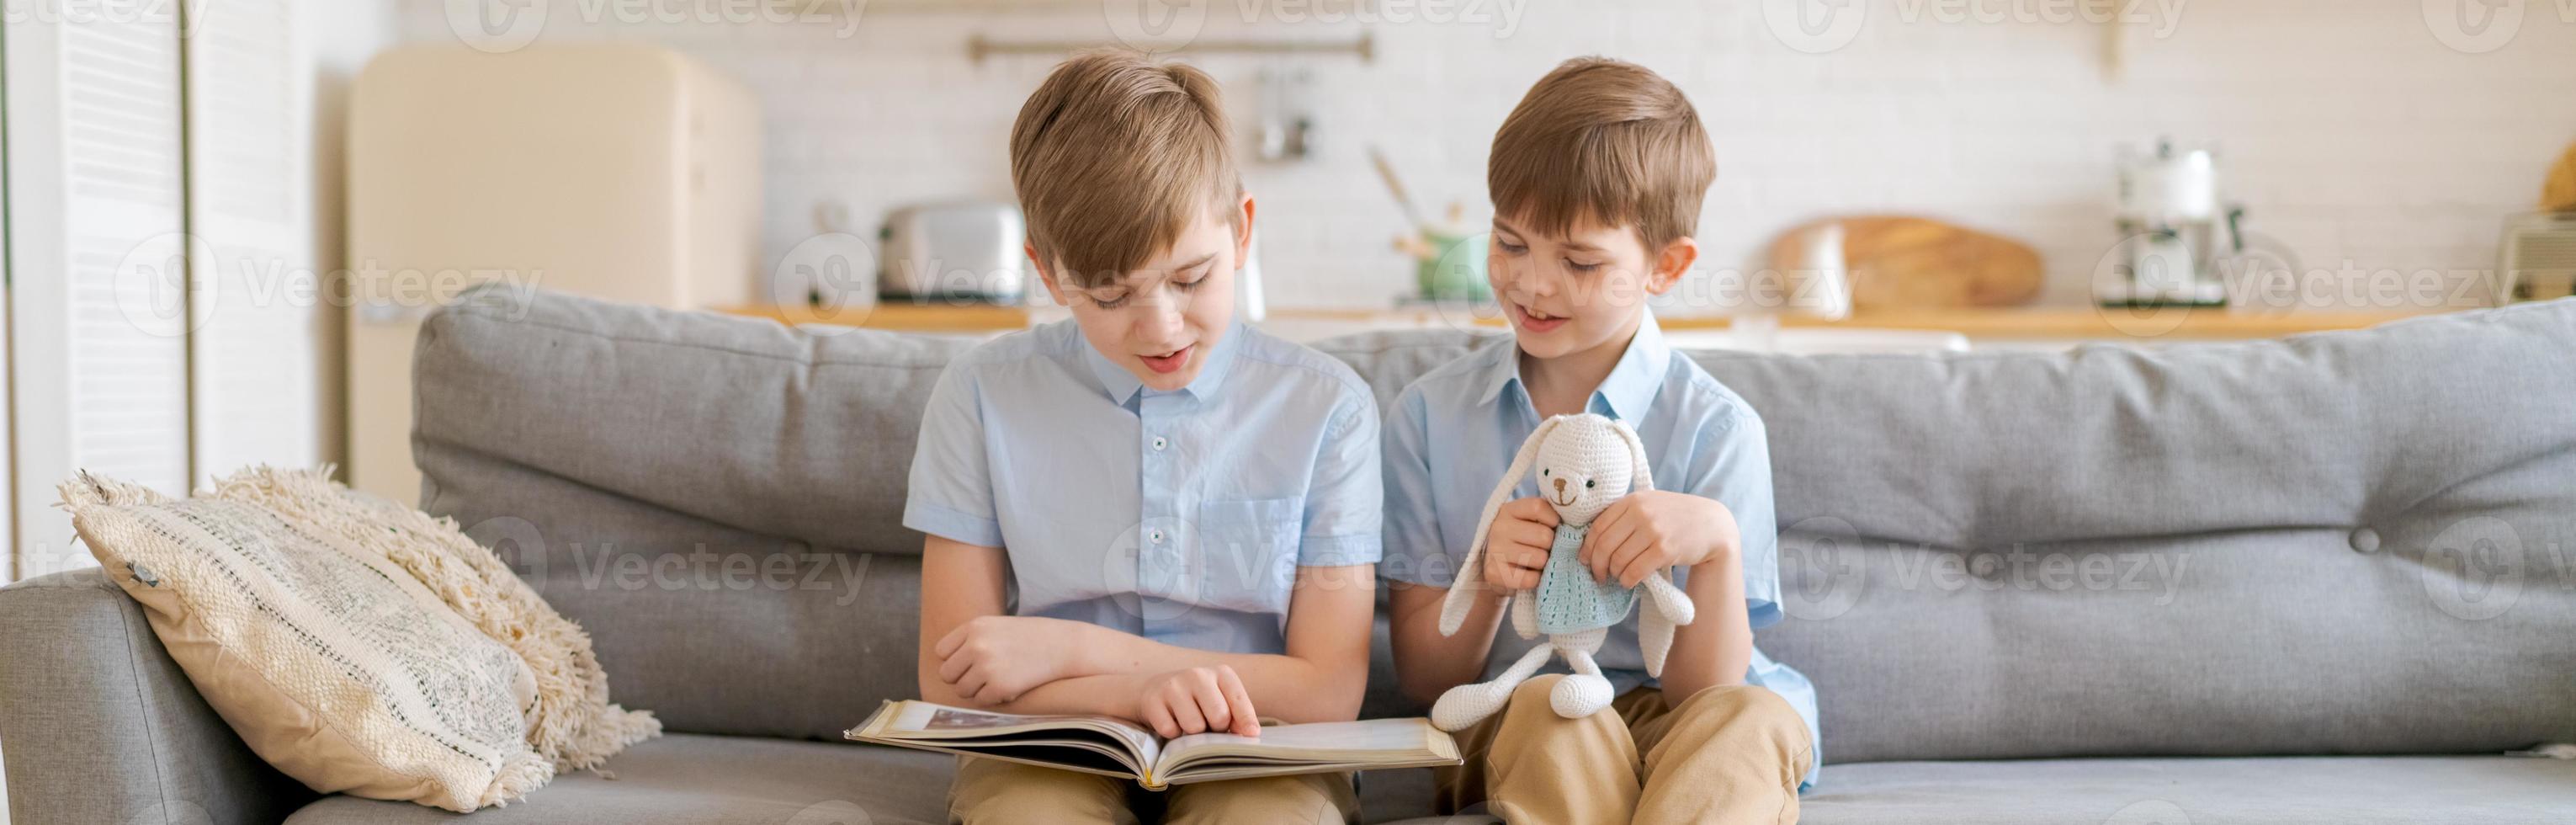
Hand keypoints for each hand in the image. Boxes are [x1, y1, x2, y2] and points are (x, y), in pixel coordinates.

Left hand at [933, 615, 1094, 704]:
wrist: (1064, 646)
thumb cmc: (1032, 637)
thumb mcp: (998, 626)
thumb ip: (972, 640)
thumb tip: (947, 664)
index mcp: (974, 627)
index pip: (942, 652)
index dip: (954, 660)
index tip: (969, 663)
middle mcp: (976, 645)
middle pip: (947, 674)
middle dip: (961, 678)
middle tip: (982, 677)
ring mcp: (987, 667)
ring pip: (962, 691)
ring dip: (977, 691)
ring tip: (997, 681)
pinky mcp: (1000, 687)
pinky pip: (981, 701)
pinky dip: (992, 699)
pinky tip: (1009, 688)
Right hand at [1132, 666, 1260, 738]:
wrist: (1154, 690)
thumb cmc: (1197, 700)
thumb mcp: (1220, 700)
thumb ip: (1238, 715)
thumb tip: (1252, 733)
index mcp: (1220, 673)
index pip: (1239, 701)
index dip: (1247, 722)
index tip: (1251, 735)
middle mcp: (1197, 674)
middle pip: (1219, 716)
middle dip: (1215, 728)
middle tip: (1207, 724)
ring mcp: (1173, 685)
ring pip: (1195, 727)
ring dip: (1192, 733)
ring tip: (1187, 721)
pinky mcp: (1153, 700)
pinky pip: (1171, 731)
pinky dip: (1172, 734)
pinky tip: (1171, 721)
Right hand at [1481, 497, 1559, 590]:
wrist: (1496, 569)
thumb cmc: (1521, 542)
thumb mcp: (1529, 522)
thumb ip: (1547, 516)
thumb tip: (1573, 519)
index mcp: (1509, 510)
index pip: (1538, 507)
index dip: (1552, 519)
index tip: (1552, 527)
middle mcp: (1499, 527)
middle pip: (1544, 535)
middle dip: (1550, 546)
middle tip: (1542, 549)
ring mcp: (1495, 550)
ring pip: (1540, 558)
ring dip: (1543, 563)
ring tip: (1534, 562)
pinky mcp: (1494, 573)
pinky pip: (1530, 579)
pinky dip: (1535, 579)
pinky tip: (1528, 574)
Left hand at [1581, 491, 1737, 587]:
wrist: (1712, 524)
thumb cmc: (1675, 516)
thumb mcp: (1650, 504)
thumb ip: (1625, 514)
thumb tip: (1592, 539)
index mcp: (1632, 500)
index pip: (1598, 526)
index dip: (1587, 547)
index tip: (1585, 560)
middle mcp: (1641, 512)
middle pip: (1605, 545)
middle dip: (1597, 565)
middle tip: (1597, 576)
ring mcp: (1654, 530)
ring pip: (1619, 560)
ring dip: (1614, 574)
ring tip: (1617, 578)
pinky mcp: (1665, 549)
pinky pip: (1635, 570)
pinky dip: (1627, 580)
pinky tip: (1629, 582)